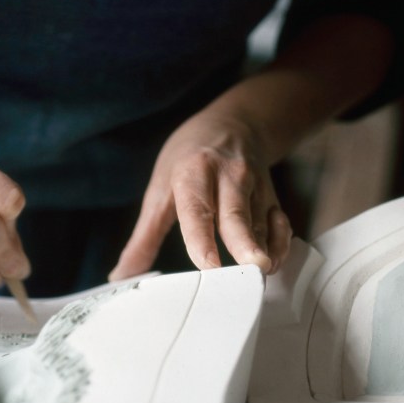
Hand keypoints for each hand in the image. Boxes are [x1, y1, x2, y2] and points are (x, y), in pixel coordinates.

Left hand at [109, 113, 291, 280]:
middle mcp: (228, 177)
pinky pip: (281, 225)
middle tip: (251, 269)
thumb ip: (143, 238)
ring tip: (258, 278)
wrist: (231, 124)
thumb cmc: (189, 159)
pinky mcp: (272, 197)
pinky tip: (271, 263)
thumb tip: (122, 275)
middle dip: (245, 245)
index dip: (202, 240)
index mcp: (193, 173)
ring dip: (262, 254)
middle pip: (237, 216)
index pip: (197, 210)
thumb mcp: (159, 190)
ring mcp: (254, 186)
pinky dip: (279, 247)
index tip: (207, 265)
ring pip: (261, 225)